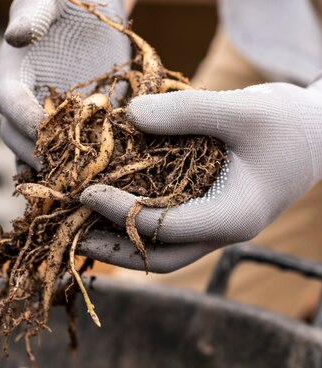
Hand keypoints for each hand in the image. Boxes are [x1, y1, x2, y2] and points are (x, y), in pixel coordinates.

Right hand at [0, 0, 130, 168]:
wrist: (91, 9)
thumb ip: (33, 13)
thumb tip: (15, 36)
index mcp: (12, 73)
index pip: (9, 102)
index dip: (23, 118)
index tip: (46, 131)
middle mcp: (25, 102)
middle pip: (17, 138)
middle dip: (38, 154)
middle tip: (66, 168)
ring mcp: (48, 118)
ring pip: (39, 154)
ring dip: (57, 170)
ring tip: (84, 182)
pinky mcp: (73, 126)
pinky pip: (69, 154)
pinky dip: (79, 168)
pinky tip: (101, 178)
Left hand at [80, 81, 321, 271]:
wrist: (320, 130)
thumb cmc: (289, 121)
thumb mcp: (242, 110)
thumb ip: (186, 112)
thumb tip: (129, 114)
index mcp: (234, 216)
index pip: (165, 227)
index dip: (121, 212)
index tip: (85, 191)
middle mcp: (223, 228)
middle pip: (161, 257)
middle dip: (114, 249)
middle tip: (70, 232)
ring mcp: (218, 221)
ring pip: (164, 246)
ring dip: (123, 239)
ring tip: (80, 223)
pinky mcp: (212, 206)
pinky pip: (170, 224)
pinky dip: (138, 218)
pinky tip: (113, 201)